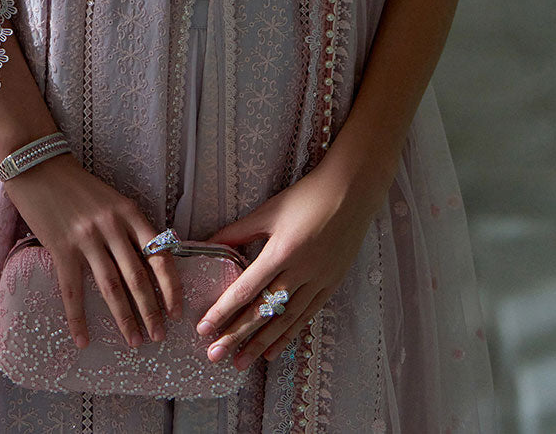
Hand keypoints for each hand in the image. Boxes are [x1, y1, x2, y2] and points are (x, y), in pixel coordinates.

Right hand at [0, 152, 183, 350]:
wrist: (39, 165)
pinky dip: (77, 319)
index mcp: (129, 212)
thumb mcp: (113, 199)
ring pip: (111, 287)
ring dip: (124, 318)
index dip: (170, 285)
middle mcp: (112, 226)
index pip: (159, 254)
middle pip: (137, 276)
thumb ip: (130, 226)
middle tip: (158, 336)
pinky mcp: (61, 247)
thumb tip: (150, 261)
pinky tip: (82, 339)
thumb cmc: (78, 185)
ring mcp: (86, 237)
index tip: (176, 310)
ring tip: (134, 341)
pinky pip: (72, 290)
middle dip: (151, 310)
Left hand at [191, 159, 381, 370]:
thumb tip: (208, 242)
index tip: (204, 328)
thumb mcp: (269, 211)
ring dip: (260, 343)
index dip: (223, 311)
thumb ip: (239, 231)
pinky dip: (288, 336)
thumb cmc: (307, 198)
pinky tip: (272, 351)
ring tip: (240, 362)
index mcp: (281, 252)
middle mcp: (300, 272)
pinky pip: (305, 317)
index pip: (246, 289)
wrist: (351, 193)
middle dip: (236, 335)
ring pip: (284, 321)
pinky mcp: (330, 285)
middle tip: (215, 356)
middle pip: (263, 311)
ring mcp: (318, 282)